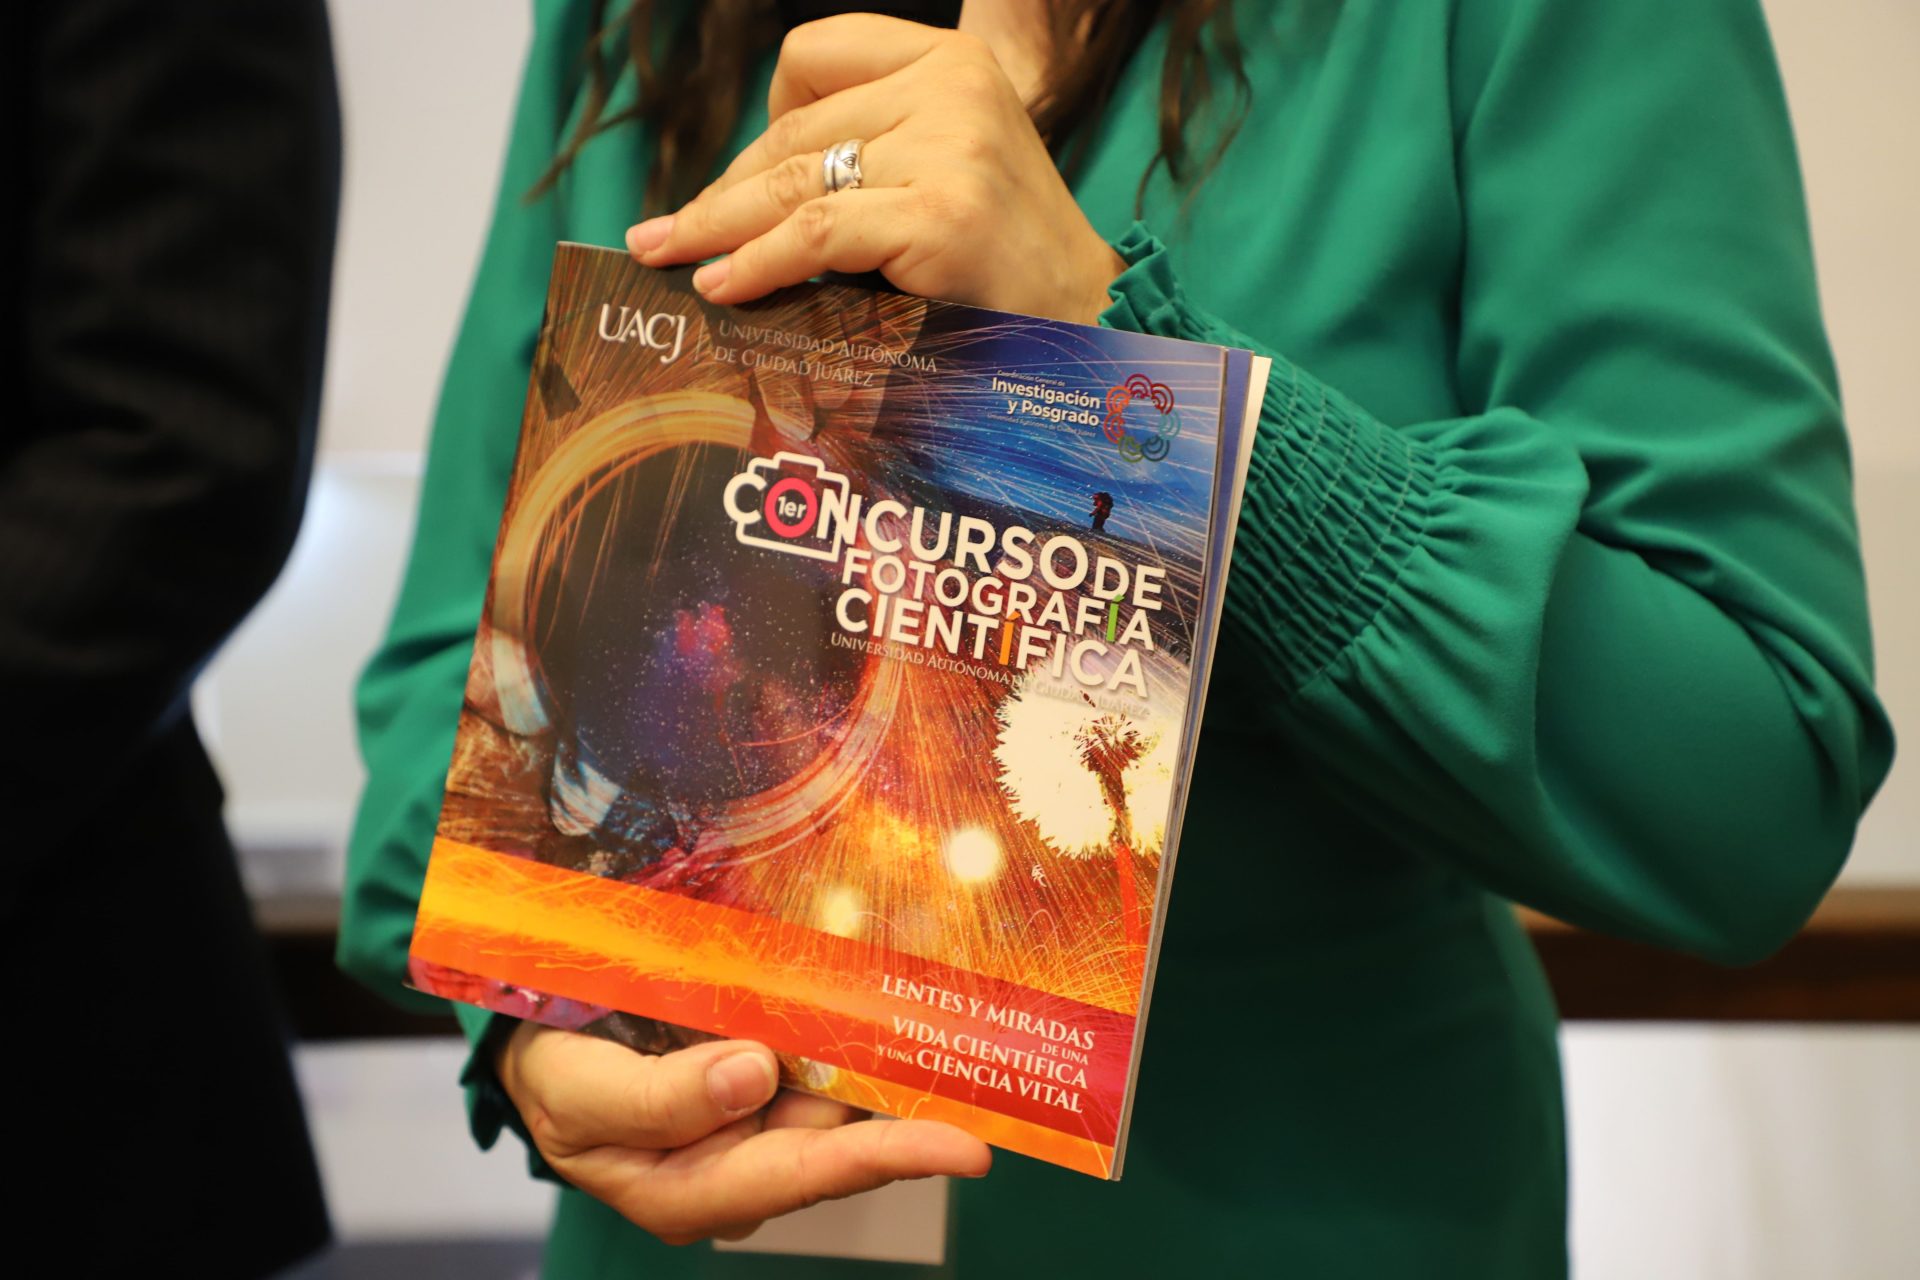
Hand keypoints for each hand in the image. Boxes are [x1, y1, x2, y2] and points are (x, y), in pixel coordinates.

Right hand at [497, 1023, 990, 1245]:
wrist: (538, 1051)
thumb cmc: (555, 1084)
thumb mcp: (581, 1097)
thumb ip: (660, 1098)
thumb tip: (753, 1073)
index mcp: (696, 1190)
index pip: (806, 1174)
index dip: (888, 1159)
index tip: (967, 1150)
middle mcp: (744, 1163)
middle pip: (843, 1136)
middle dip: (912, 1103)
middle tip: (980, 1057)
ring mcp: (758, 1121)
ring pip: (841, 1092)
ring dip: (889, 1057)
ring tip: (946, 1012)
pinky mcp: (765, 1079)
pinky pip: (821, 1057)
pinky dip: (853, 1031)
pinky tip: (889, 999)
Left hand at [626, 15, 1125, 323]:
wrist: (1086, 328)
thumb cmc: (1003, 268)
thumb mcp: (944, 173)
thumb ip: (870, 154)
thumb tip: (736, 193)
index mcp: (953, 60)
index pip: (816, 54)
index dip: (763, 119)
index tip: (738, 181)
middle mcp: (953, 85)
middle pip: (795, 129)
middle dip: (725, 192)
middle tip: (666, 236)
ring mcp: (950, 145)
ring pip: (794, 181)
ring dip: (719, 226)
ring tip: (671, 259)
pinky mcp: (941, 211)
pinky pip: (818, 232)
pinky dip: (759, 263)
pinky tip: (725, 287)